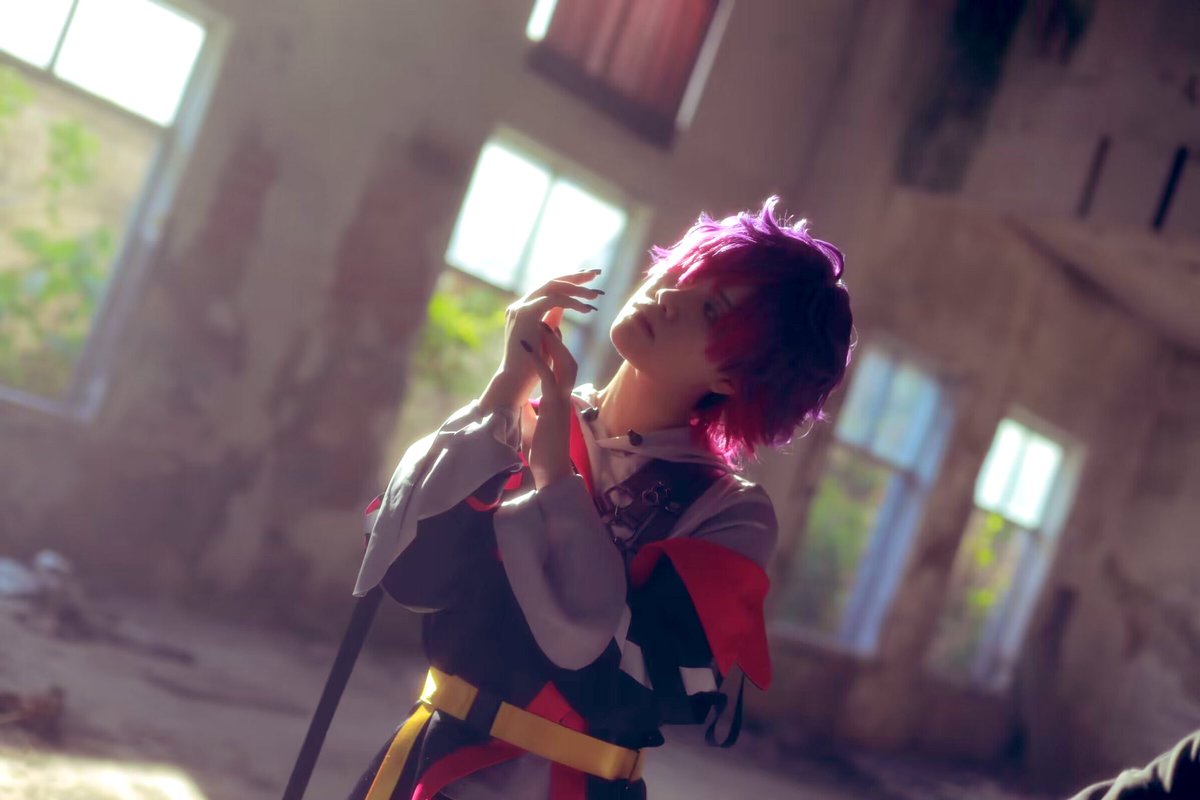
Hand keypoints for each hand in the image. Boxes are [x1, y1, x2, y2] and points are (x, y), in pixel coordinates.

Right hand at [479, 269, 601, 412]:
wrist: (517, 379)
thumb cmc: (532, 364)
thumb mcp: (546, 337)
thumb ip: (551, 320)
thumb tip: (562, 308)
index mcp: (524, 309)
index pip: (548, 288)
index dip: (568, 281)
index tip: (587, 279)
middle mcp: (520, 305)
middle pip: (551, 282)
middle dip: (574, 277)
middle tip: (595, 272)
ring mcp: (520, 308)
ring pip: (552, 287)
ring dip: (576, 289)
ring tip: (595, 294)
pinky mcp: (525, 314)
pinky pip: (553, 300)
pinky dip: (571, 302)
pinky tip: (587, 309)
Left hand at [523, 324, 577, 488]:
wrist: (551, 473)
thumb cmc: (544, 453)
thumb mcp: (534, 425)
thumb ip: (531, 411)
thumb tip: (522, 404)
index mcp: (560, 400)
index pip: (562, 368)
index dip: (556, 349)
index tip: (548, 331)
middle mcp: (565, 397)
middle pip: (569, 360)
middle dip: (560, 340)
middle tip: (549, 320)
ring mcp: (562, 401)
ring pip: (566, 364)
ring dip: (555, 344)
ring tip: (544, 325)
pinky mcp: (554, 407)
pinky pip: (549, 378)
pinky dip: (539, 360)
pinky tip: (529, 347)